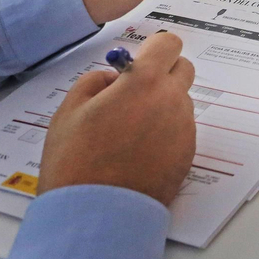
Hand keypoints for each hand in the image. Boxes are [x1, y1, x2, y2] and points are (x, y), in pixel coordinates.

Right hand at [37, 30, 196, 207]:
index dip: (153, 49)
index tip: (138, 62)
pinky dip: (166, 132)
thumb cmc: (75, 162)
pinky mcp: (188, 154)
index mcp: (144, 82)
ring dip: (162, 106)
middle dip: (162, 74)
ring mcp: (184, 128)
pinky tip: (139, 152)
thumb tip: (113, 78)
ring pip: (180, 102)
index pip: (168, 44)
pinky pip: (181, 130)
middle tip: (134, 93)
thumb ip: (95, 81)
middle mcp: (172, 100)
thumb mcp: (69, 111)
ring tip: (129, 132)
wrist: (95, 214)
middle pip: (182, 69)